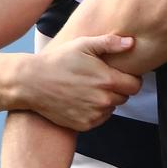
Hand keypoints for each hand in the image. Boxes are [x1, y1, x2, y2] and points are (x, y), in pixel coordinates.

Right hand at [26, 34, 141, 130]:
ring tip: (87, 88)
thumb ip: (110, 43)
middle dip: (116, 89)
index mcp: (107, 81)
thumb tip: (131, 42)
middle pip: (124, 97)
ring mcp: (94, 115)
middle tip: (99, 79)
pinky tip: (80, 99)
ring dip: (105, 100)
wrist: (31, 83)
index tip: (120, 74)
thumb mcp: (83, 45)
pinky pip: (99, 118)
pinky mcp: (84, 125)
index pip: (135, 85)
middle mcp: (103, 100)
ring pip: (111, 108)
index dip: (130, 79)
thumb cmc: (58, 61)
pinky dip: (94, 111)